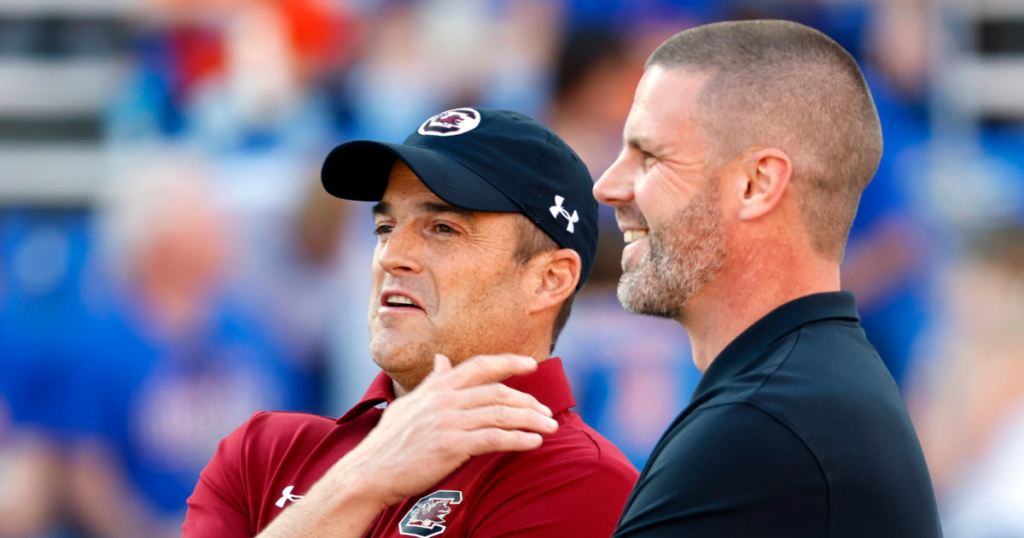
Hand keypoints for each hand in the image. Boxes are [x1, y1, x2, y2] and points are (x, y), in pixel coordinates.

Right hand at [338, 353, 558, 506]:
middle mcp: (445, 399)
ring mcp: (449, 421)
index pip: (480, 366)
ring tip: (550, 427)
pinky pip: (495, 439)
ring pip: (502, 414)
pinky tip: (534, 442)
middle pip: (499, 392)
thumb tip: (441, 359)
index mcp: (437, 388)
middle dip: (528, 401)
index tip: (531, 364)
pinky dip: (519, 439)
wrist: (370, 472)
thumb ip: (431, 382)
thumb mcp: (408, 403)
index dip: (509, 362)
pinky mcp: (452, 445)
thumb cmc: (388, 441)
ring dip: (531, 420)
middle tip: (546, 411)